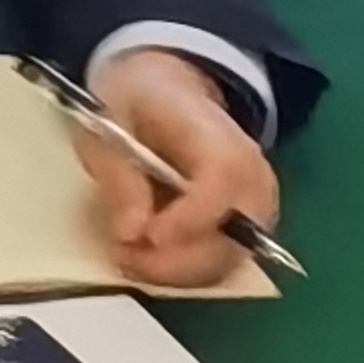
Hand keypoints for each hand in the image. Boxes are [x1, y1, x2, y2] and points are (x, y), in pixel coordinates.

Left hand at [71, 47, 281, 291]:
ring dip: (177, 272)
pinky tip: (148, 259)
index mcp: (219, 135)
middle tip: (125, 254)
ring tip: (129, 256)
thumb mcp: (110, 119)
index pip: (222, 182)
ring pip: (228, 261)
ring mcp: (254, 209)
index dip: (188, 219)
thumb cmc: (137, 101)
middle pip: (235, 236)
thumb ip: (119, 173)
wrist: (167, 90)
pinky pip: (220, 265)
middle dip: (177, 259)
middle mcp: (251, 177)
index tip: (145, 237)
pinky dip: (184, 272)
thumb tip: (130, 233)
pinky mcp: (243, 232)